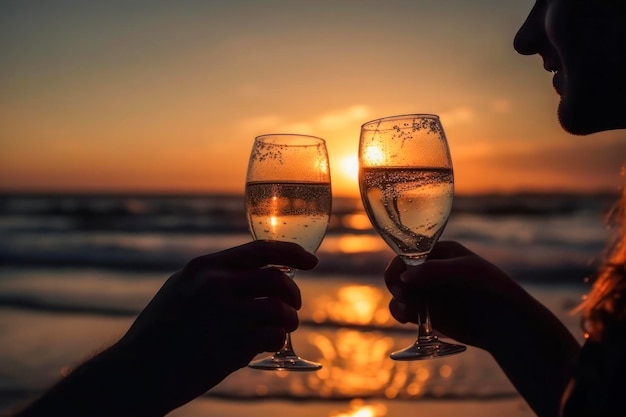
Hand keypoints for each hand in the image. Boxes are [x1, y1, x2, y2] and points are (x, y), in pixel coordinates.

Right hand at [117, 240, 317, 412]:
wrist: (136, 372)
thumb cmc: (159, 333)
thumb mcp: (181, 289)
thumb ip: (215, 277)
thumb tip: (257, 270)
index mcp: (204, 267)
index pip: (261, 249)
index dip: (292, 253)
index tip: (311, 261)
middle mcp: (216, 285)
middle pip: (278, 279)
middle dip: (294, 294)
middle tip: (292, 307)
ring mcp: (225, 315)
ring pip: (282, 309)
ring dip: (289, 320)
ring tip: (280, 329)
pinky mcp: (233, 346)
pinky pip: (275, 337)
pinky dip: (277, 341)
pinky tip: (264, 346)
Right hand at [385, 240, 580, 416]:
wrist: (507, 324)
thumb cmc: (492, 290)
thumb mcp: (466, 273)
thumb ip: (434, 271)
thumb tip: (403, 278)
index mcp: (438, 252)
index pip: (407, 253)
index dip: (399, 267)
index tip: (400, 283)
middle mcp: (429, 270)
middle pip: (398, 274)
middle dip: (399, 287)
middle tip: (408, 298)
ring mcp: (428, 292)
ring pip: (398, 294)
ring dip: (400, 302)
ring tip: (412, 312)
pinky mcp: (427, 313)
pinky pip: (404, 311)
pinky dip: (402, 314)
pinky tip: (410, 319)